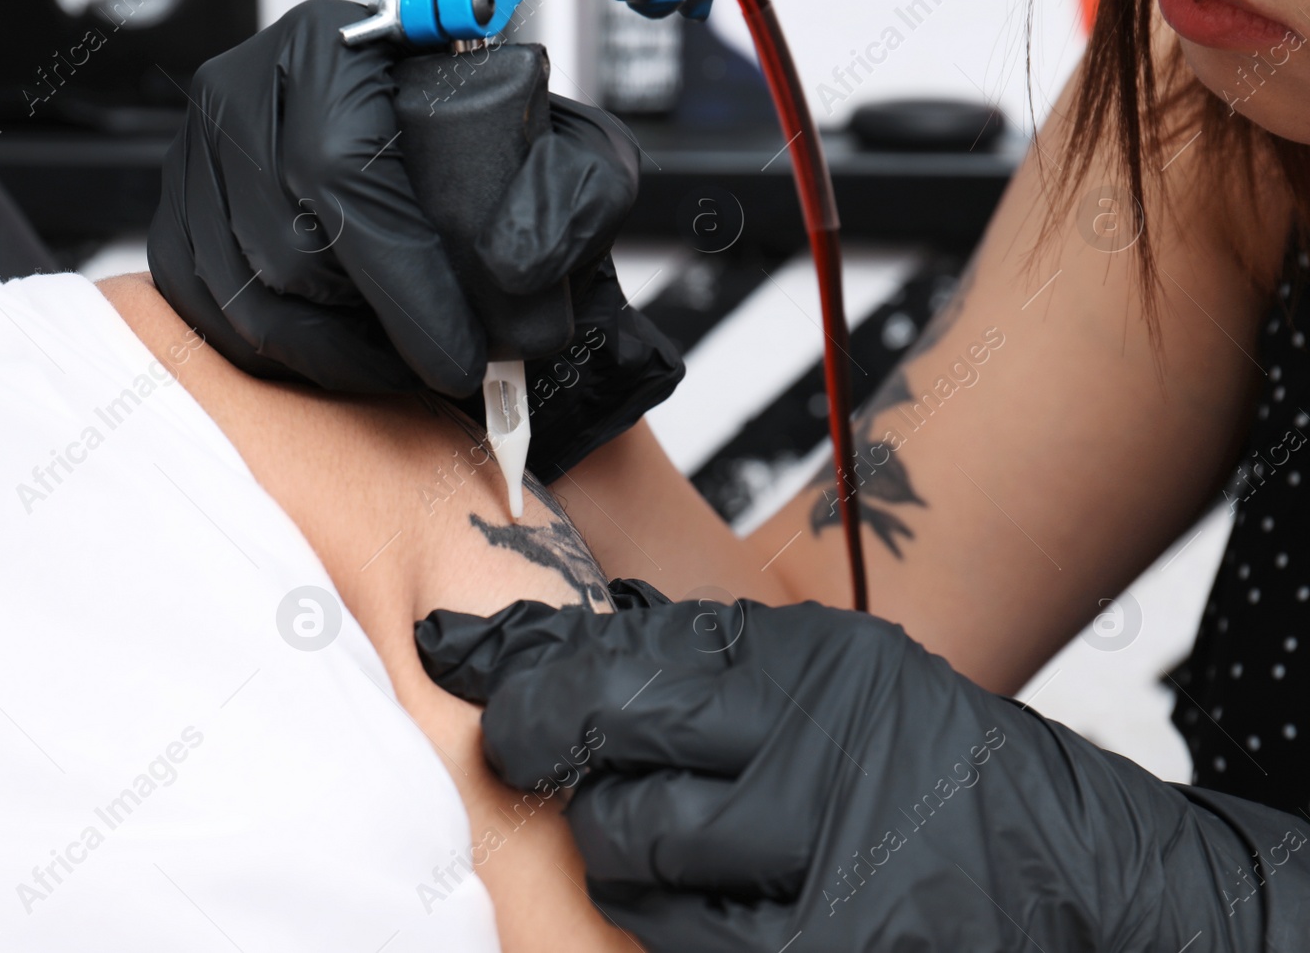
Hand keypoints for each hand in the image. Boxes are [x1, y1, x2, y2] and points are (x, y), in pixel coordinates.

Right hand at [147, 0, 680, 470]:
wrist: (397, 117)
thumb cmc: (461, 126)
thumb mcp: (542, 133)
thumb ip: (566, 188)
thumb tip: (524, 268)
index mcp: (323, 49)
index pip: (343, 176)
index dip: (407, 287)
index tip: (462, 356)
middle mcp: (240, 97)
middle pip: (290, 253)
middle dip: (377, 331)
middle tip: (444, 365)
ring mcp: (191, 164)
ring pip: (249, 302)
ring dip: (335, 353)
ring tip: (402, 357)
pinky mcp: (171, 227)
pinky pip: (216, 324)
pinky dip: (289, 356)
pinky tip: (347, 347)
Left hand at [416, 584, 1309, 951]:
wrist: (1100, 895)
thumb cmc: (960, 785)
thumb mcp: (852, 687)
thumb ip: (717, 672)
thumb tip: (557, 654)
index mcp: (823, 670)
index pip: (629, 658)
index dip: (531, 670)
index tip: (477, 671)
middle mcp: (819, 758)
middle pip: (610, 758)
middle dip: (563, 762)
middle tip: (562, 766)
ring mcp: (825, 873)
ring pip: (633, 861)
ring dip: (625, 856)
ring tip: (683, 843)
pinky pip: (682, 947)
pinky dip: (676, 928)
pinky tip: (720, 907)